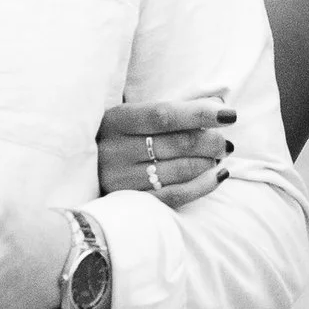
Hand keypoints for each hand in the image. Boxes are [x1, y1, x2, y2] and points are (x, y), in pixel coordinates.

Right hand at [94, 94, 236, 208]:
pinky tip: (219, 175)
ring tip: (218, 157)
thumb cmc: (120, 138)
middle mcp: (114, 150)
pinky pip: (175, 196)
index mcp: (115, 120)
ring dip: (208, 162)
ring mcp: (120, 179)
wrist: (80, 173)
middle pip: (177, 143)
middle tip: (224, 142)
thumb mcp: (133, 117)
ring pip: (179, 170)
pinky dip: (203, 186)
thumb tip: (217, 105)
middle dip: (210, 142)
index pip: (164, 115)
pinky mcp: (129, 203)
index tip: (228, 114)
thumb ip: (170, 110)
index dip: (199, 114)